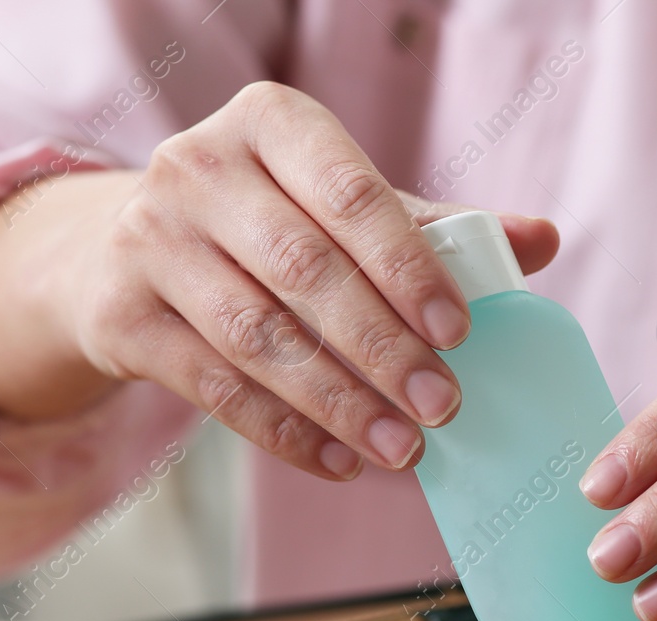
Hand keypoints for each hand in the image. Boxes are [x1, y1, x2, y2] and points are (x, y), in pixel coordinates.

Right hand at [0, 81, 557, 479]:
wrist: (114, 251)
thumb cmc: (262, 223)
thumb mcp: (338, 204)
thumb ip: (434, 226)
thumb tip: (542, 241)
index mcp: (270, 123)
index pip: (353, 195)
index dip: (409, 267)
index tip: (459, 333)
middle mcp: (197, 168)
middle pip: (306, 272)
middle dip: (383, 350)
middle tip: (444, 408)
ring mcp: (148, 240)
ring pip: (259, 337)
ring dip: (340, 403)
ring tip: (403, 450)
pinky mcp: (119, 316)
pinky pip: (214, 387)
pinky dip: (284, 432)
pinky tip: (340, 461)